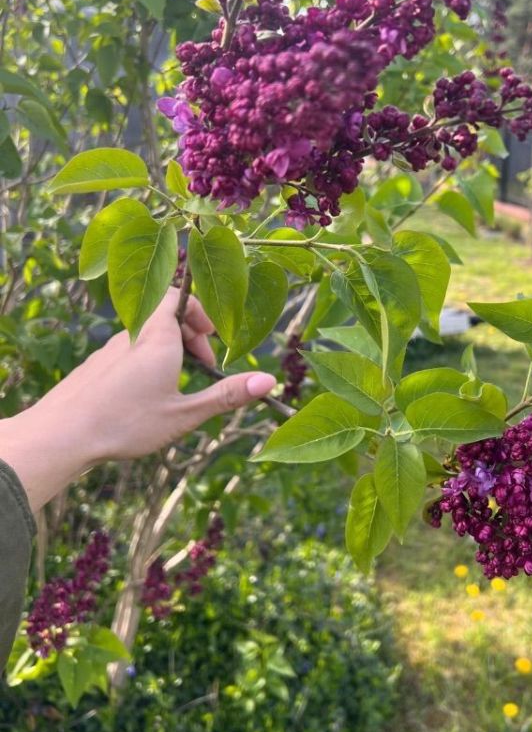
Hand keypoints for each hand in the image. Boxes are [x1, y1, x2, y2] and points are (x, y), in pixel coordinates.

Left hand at [0, 288, 276, 511]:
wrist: (61, 435)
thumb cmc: (126, 423)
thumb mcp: (185, 414)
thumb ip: (227, 396)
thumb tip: (269, 382)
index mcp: (158, 337)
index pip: (178, 297)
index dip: (198, 311)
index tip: (212, 337)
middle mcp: (132, 335)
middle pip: (165, 316)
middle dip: (190, 334)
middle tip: (205, 364)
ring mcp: (110, 350)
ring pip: (147, 335)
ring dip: (170, 350)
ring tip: (179, 383)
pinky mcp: (96, 366)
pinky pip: (129, 350)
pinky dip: (148, 361)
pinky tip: (147, 395)